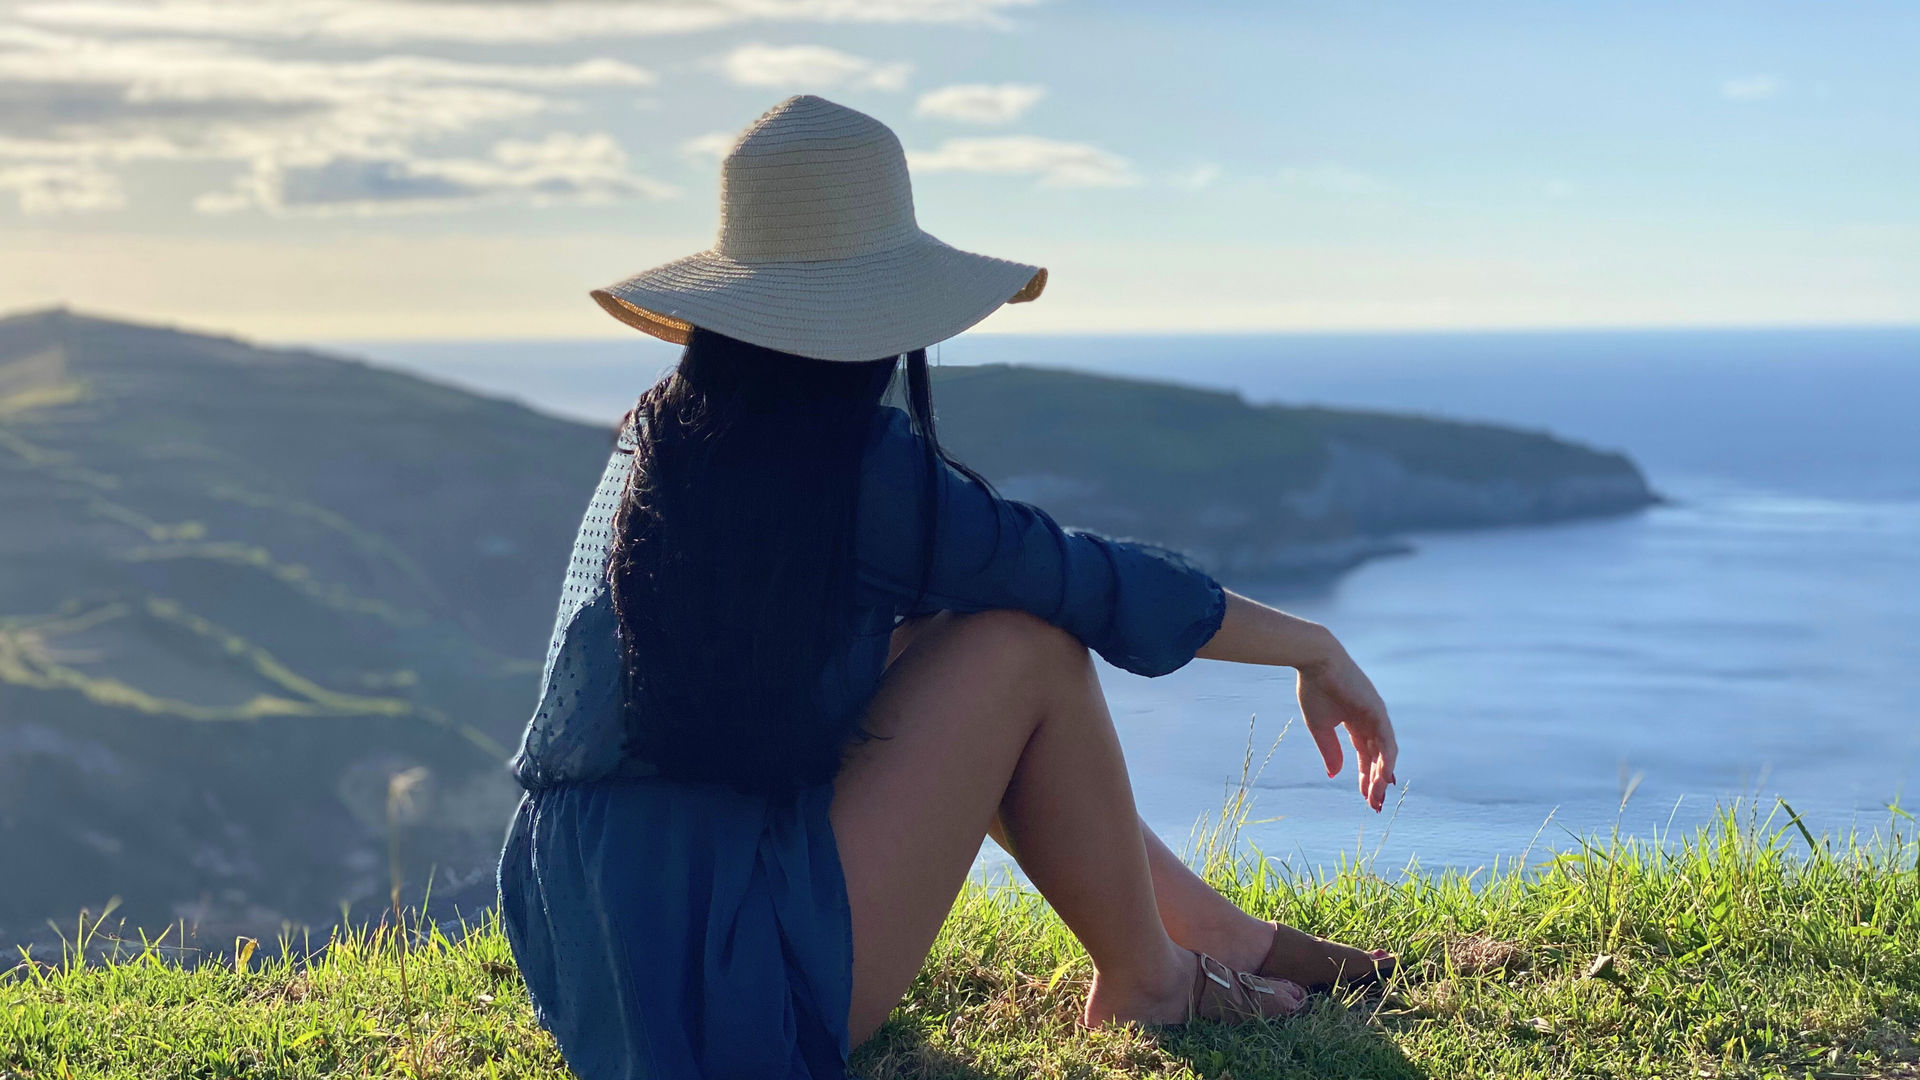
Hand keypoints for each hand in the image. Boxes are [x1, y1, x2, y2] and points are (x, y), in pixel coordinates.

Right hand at [1297, 644, 1397, 811]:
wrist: (1315, 661)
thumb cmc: (1314, 689)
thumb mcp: (1319, 727)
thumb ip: (1330, 751)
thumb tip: (1334, 775)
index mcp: (1356, 722)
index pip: (1365, 755)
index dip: (1365, 776)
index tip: (1364, 798)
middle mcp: (1370, 721)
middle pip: (1378, 757)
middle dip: (1375, 782)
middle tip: (1374, 806)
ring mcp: (1376, 715)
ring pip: (1385, 752)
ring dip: (1381, 776)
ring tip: (1377, 798)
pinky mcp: (1377, 711)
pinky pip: (1387, 740)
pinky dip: (1386, 759)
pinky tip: (1383, 777)